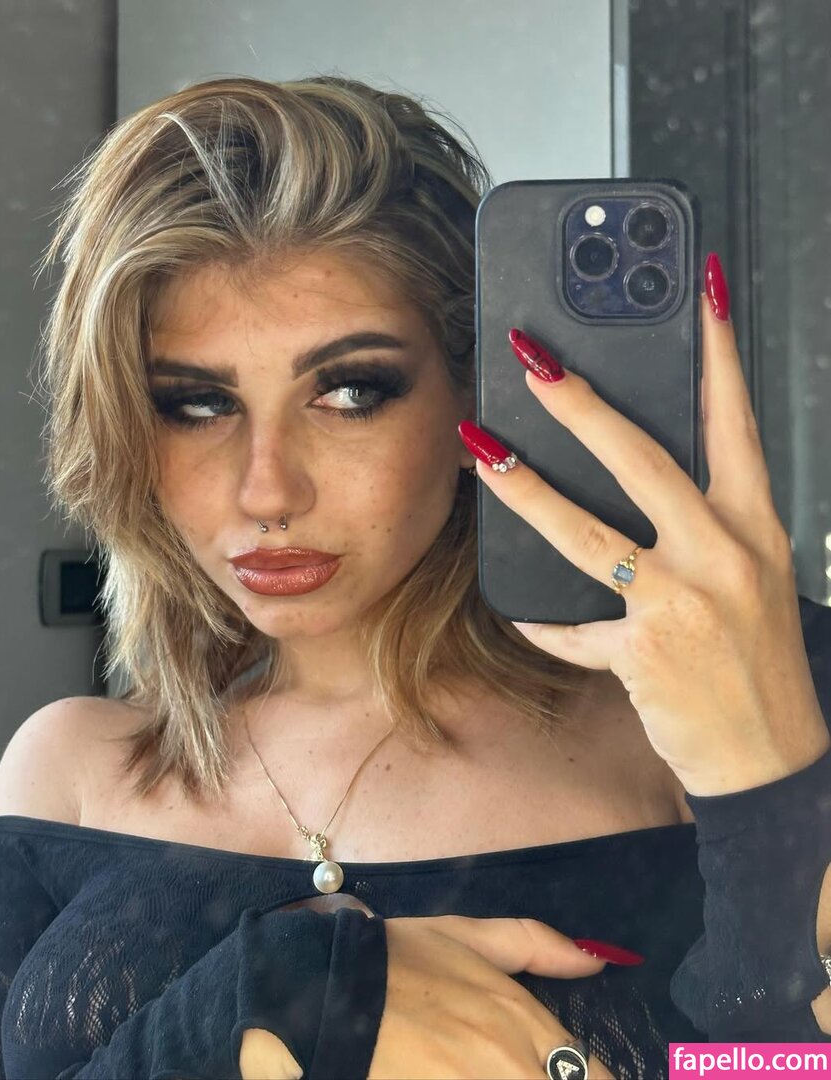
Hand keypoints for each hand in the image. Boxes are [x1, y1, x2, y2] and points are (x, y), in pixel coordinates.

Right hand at [239, 914, 617, 1078]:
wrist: (330, 988)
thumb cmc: (400, 960)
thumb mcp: (468, 936)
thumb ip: (536, 944)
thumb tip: (598, 959)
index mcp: (523, 1022)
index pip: (595, 1075)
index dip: (595, 1079)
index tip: (577, 1074)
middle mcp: (512, 1067)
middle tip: (533, 1068)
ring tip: (495, 1071)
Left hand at [458, 252, 829, 795]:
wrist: (772, 754)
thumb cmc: (757, 658)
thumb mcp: (751, 574)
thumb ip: (704, 521)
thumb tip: (643, 473)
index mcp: (753, 524)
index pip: (735, 418)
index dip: (719, 348)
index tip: (702, 285)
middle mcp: (722, 553)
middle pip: (643, 460)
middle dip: (582, 404)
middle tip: (534, 359)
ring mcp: (683, 603)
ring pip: (587, 532)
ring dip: (525, 487)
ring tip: (480, 448)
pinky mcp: (644, 652)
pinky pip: (573, 628)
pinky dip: (545, 622)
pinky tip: (520, 610)